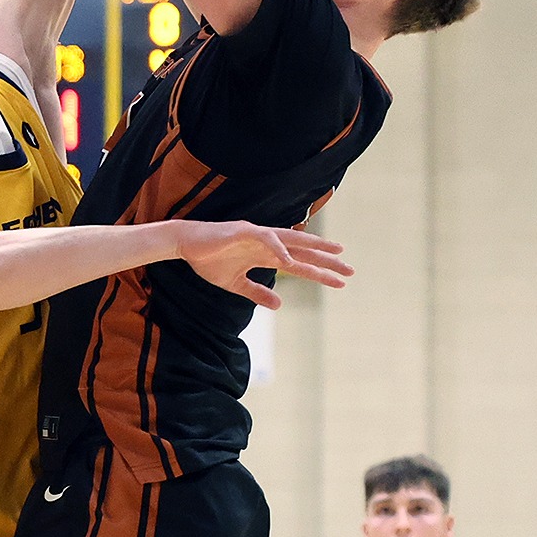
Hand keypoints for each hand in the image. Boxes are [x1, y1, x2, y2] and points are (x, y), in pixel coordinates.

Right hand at [173, 221, 353, 308]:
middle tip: (350, 270)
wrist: (186, 244)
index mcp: (265, 255)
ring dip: (314, 247)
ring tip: (335, 253)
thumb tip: (278, 305)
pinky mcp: (244, 231)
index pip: (299, 265)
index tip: (340, 281)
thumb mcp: (235, 284)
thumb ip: (256, 293)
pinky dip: (278, 248)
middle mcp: (267, 244)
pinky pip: (266, 239)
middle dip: (326, 260)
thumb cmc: (208, 260)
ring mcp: (257, 236)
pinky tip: (290, 260)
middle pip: (303, 251)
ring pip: (292, 240)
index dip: (319, 273)